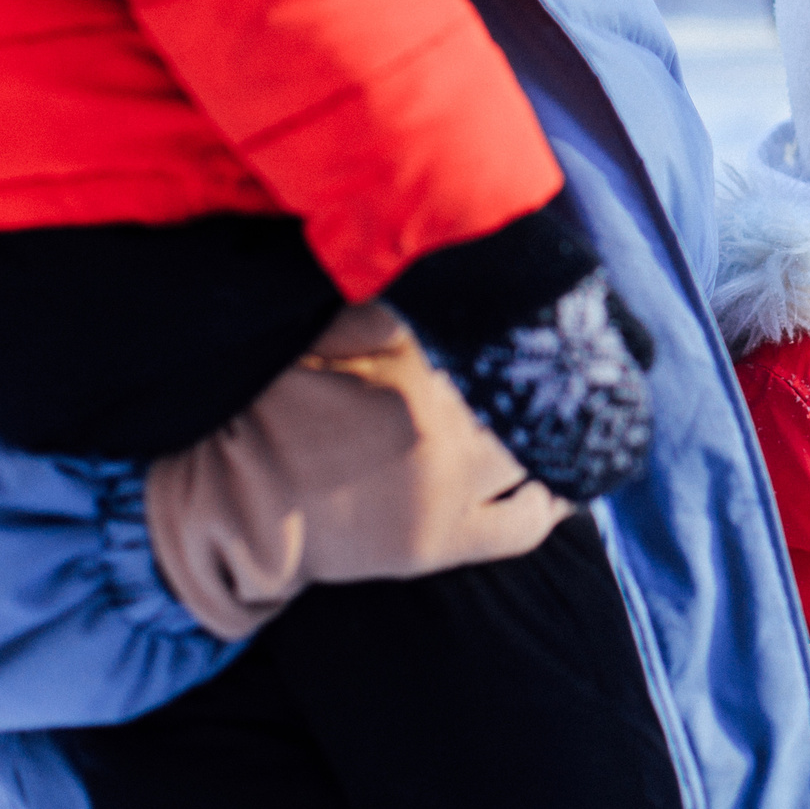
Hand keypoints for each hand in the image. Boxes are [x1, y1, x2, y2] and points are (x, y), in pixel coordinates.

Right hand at [146, 303, 571, 640]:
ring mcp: (446, 484)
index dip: (532, 331)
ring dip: (558, 441)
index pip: (503, 338)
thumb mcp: (327, 331)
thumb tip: (443, 266)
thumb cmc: (274, 407)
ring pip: (536, 456)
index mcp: (419, 360)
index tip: (556, 327)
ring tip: (569, 429)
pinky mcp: (440, 541)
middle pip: (529, 396)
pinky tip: (559, 489)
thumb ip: (388, 304)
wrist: (236, 500)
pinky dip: (549, 504)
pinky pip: (523, 526)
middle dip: (552, 384)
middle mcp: (444, 420)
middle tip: (573, 376)